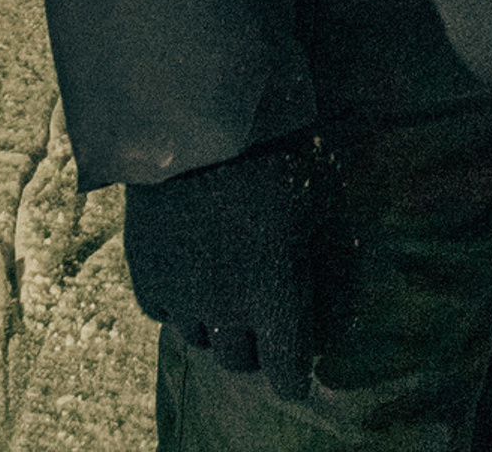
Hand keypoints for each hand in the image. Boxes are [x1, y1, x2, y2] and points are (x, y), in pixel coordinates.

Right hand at [123, 134, 319, 398]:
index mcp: (274, 295)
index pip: (286, 375)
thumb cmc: (276, 150)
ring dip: (217, 322)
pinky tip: (192, 267)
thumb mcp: (324, 197)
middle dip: (257, 346)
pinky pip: (163, 310)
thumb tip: (346, 312)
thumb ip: (336, 258)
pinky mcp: (145, 271)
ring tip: (228, 286)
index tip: (298, 362)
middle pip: (239, 361)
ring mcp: (180, 292)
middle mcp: (224, 308)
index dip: (295, 372)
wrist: (198, 117)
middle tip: (265, 315)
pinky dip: (179, 300)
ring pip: (199, 338)